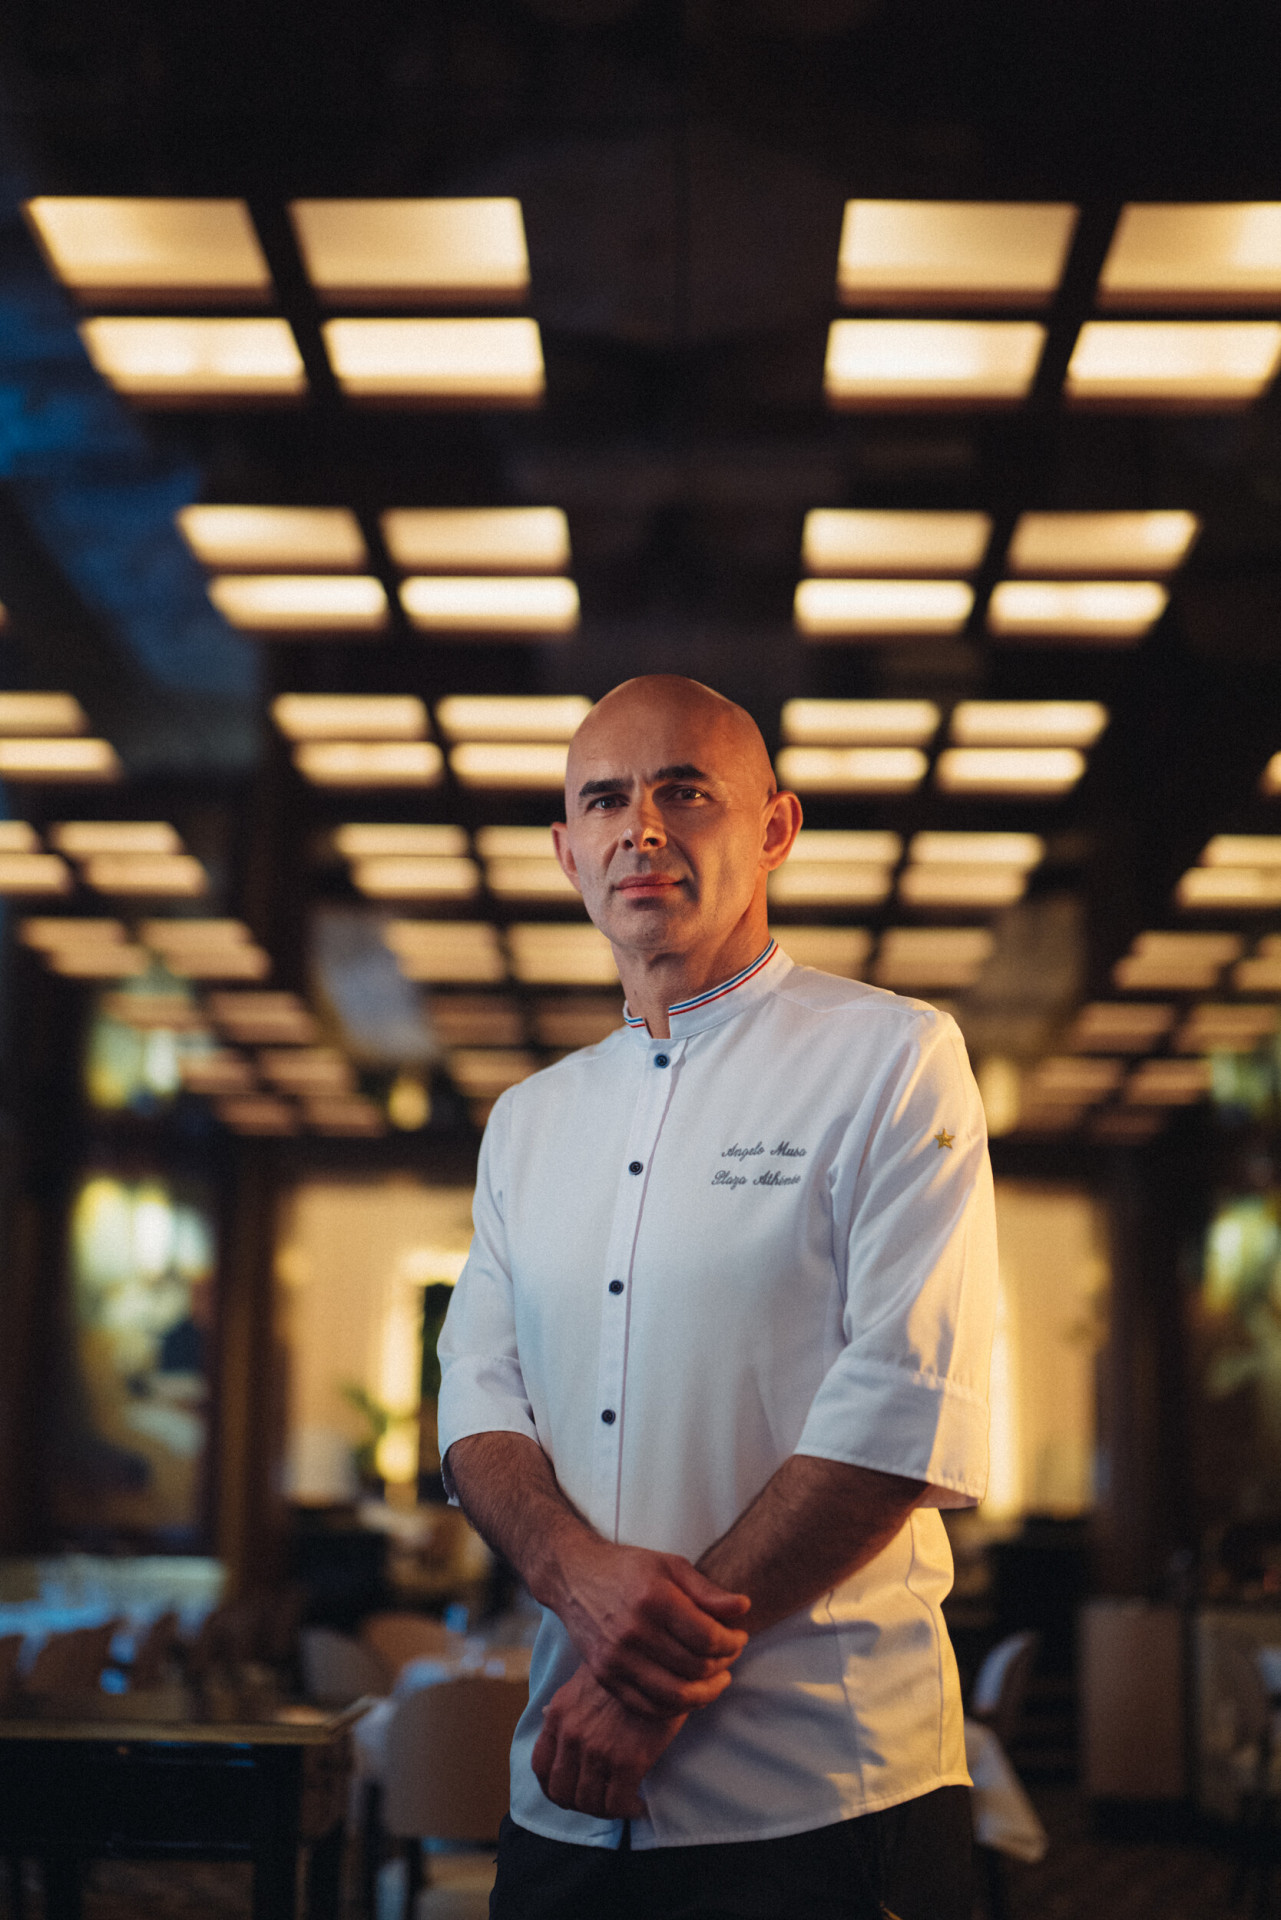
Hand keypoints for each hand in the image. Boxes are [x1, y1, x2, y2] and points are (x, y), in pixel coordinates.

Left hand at [532, 1667, 685, 1818]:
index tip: (572, 1791)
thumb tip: (546, 1714)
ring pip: (589, 1803)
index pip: (540, 1767)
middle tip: (600, 1802)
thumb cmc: (626, 1666)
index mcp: (558, 1714)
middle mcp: (571, 1735)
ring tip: (621, 1804)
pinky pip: (618, 1805)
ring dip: (605, 1811)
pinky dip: (627, 1811)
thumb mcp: (583, 1678)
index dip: (554, 1787)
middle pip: (561, 1792)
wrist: (661, 1659)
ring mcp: (597, 1750)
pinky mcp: (627, 1761)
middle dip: (580, 1804)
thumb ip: (565, 1703)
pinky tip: (638, 1805)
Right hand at [555, 1538, 748, 1717]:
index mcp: (653, 1599)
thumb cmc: (629, 1568)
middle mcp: (633, 1632)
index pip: (707, 1637)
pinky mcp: (605, 1676)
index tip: (740, 1637)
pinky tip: (689, 1693)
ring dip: (705, 1693)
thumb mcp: (671, 1565)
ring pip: (675, 1695)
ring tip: (717, 1680)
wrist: (575, 1578)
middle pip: (694, 1667)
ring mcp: (616, 1658)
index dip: (732, 1642)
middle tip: (731, 1656)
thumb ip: (707, 1590)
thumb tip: (743, 1607)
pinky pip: (648, 1706)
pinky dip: (675, 1707)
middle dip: (723, 1665)